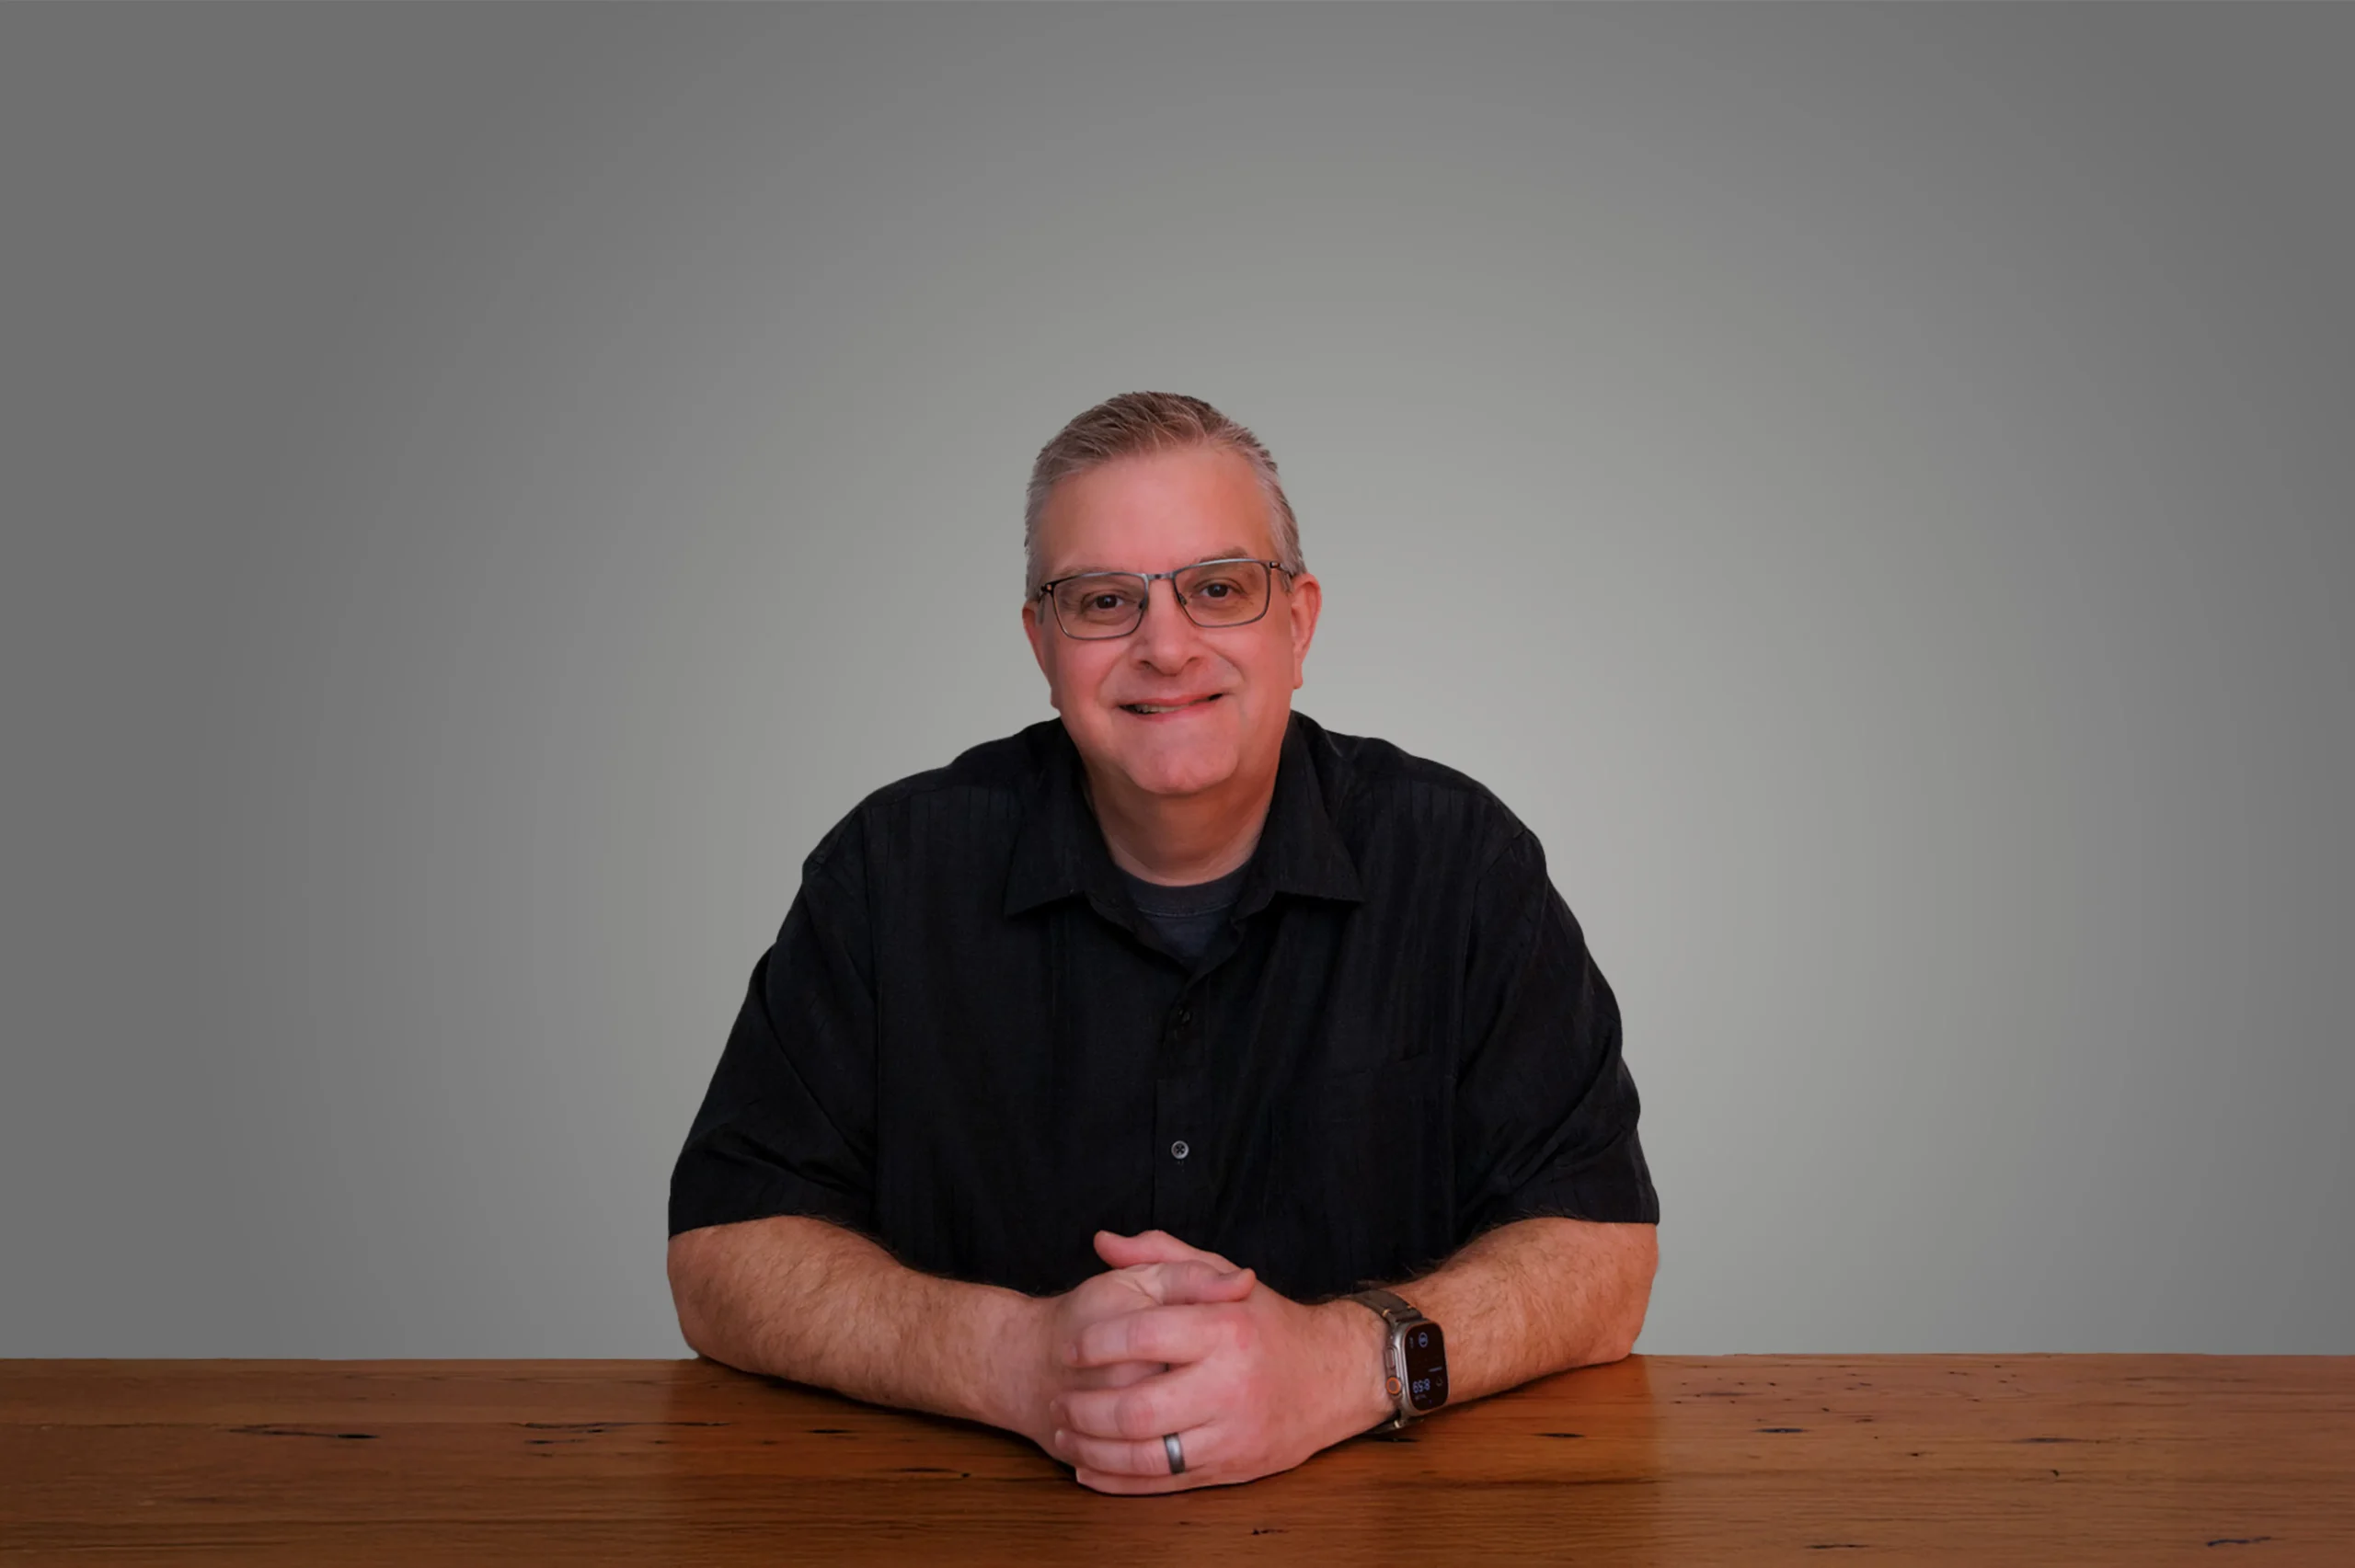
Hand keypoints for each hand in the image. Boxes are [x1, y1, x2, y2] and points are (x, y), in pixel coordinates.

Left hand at [1044, 1229, 1391, 1493]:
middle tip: (1060, 1396)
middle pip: (1137, 1408)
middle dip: (1085, 1406)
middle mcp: (1230, 1385)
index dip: (1096, 1344)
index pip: (1144, 1336)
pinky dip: (1119, 1480)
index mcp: (1225, 1330)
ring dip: (1094, 1448)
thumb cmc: (1270, 1324)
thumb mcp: (1224, 1276)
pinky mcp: (1230, 1469)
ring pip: (1146, 1455)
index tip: (1071, 1347)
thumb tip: (1104, 1242)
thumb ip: (1163, 1255)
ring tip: (1067, 1429)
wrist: (1334, 1378)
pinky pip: (1163, 1484)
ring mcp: (1231, 1434)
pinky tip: (1090, 1467)